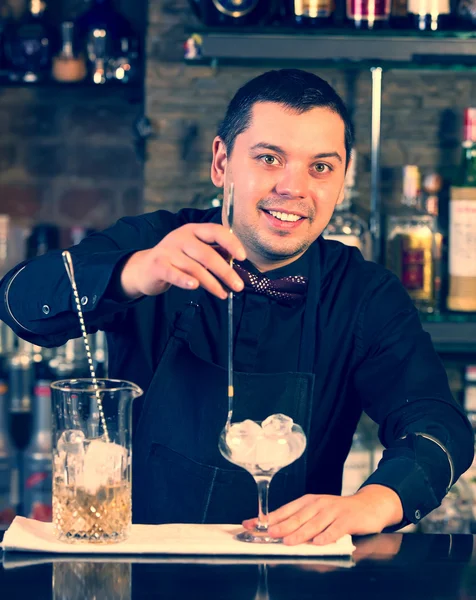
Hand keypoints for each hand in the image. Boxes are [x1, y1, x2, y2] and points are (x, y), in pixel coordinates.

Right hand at [120, 223, 245, 299]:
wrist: (145, 268)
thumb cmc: (176, 260)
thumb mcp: (194, 251)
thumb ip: (213, 253)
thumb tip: (236, 262)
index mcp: (193, 230)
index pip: (216, 231)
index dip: (231, 243)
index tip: (243, 257)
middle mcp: (181, 237)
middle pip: (207, 254)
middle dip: (225, 271)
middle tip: (239, 286)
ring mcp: (168, 250)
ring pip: (194, 267)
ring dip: (211, 283)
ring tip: (223, 294)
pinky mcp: (158, 266)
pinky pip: (174, 274)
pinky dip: (185, 280)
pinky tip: (195, 287)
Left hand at [242, 485, 403, 545]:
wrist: (368, 505)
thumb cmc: (339, 512)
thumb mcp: (317, 512)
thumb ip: (299, 521)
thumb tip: (274, 530)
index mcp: (308, 502)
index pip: (285, 510)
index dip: (268, 518)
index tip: (251, 524)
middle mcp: (319, 504)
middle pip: (297, 516)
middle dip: (281, 525)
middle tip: (268, 533)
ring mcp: (334, 511)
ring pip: (314, 523)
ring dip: (300, 533)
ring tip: (288, 541)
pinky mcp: (348, 519)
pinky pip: (336, 529)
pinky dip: (327, 536)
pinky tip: (318, 543)